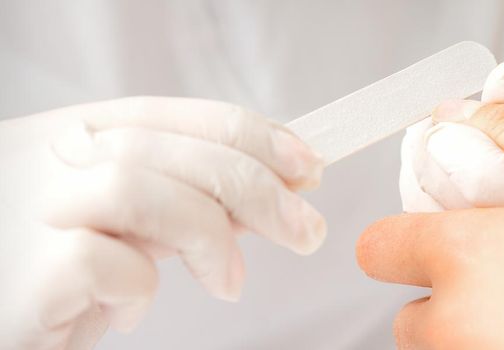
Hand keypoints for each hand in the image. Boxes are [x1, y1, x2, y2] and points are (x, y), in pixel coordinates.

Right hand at [0, 97, 324, 349]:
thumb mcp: (130, 230)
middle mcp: (45, 158)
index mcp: (71, 134)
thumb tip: (273, 195)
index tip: (308, 167)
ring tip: (227, 284)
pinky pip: (108, 264)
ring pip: (141, 189)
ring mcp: (30, 209)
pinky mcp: (25, 272)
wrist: (2, 326)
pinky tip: (127, 311)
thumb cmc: (59, 281)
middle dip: (258, 188)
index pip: (177, 115)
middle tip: (306, 231)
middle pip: (171, 148)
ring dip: (209, 239)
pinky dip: (138, 290)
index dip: (253, 136)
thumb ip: (185, 202)